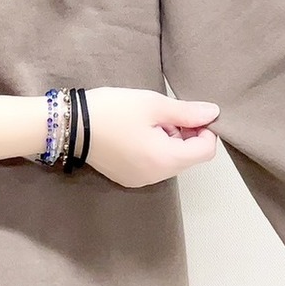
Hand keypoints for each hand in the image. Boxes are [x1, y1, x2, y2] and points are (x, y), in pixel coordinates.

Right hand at [81, 87, 219, 187]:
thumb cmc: (112, 111)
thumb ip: (186, 112)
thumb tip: (214, 114)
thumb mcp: (152, 104)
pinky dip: (154, 151)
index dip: (205, 130)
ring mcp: (140, 180)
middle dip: (185, 135)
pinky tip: (135, 135)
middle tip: (164, 115)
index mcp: (165, 160)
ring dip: (170, 142)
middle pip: (189, 158)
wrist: (70, 126)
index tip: (188, 113)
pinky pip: (154, 166)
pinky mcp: (127, 178)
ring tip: (147, 123)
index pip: (206, 151)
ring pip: (171, 162)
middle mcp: (156, 176)